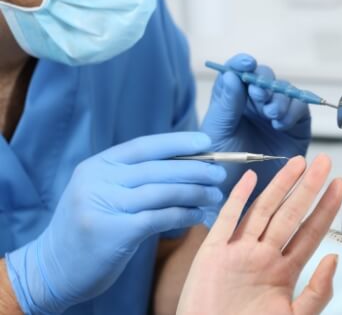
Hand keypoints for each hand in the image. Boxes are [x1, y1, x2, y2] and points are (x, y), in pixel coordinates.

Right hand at [5, 132, 225, 313]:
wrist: (51, 269)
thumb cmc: (87, 228)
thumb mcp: (100, 192)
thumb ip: (132, 177)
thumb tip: (185, 165)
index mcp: (97, 166)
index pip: (144, 146)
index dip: (178, 142)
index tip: (206, 142)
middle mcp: (98, 181)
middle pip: (159, 168)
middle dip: (196, 170)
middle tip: (220, 174)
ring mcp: (104, 205)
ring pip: (163, 192)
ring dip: (195, 193)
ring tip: (215, 196)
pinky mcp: (114, 232)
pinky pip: (160, 218)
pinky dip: (184, 215)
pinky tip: (198, 215)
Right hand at [177, 155, 341, 314]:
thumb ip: (317, 293)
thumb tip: (333, 261)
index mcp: (283, 272)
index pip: (310, 232)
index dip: (325, 208)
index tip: (338, 186)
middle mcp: (263, 257)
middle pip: (290, 215)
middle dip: (308, 188)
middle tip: (323, 163)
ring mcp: (238, 253)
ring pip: (263, 211)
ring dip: (280, 186)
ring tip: (297, 164)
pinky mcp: (213, 256)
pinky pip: (227, 221)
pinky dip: (237, 199)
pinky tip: (249, 180)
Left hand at [200, 53, 311, 206]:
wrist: (238, 201)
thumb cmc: (221, 171)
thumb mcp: (218, 134)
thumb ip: (225, 105)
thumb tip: (230, 76)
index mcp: (232, 102)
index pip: (238, 73)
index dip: (242, 64)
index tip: (245, 63)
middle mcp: (254, 105)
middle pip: (264, 79)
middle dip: (264, 82)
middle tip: (260, 93)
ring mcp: (275, 116)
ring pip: (284, 92)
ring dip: (279, 97)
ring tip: (271, 113)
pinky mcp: (295, 129)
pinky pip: (300, 111)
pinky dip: (292, 111)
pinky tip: (281, 122)